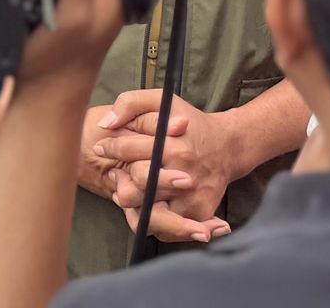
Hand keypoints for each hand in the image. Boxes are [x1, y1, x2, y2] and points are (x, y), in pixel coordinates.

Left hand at [92, 90, 236, 230]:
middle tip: (115, 173)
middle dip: (119, 180)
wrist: (227, 147)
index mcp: (173, 145)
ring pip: (144, 216)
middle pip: (133, 191)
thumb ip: (130, 103)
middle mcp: (183, 174)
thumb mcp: (162, 101)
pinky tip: (145, 202)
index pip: (128, 150)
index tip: (102, 147)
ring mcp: (190, 198)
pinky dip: (150, 219)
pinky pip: (163, 229)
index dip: (110, 148)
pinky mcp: (197, 213)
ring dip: (131, 204)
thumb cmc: (189, 123)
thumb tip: (105, 124)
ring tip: (126, 190)